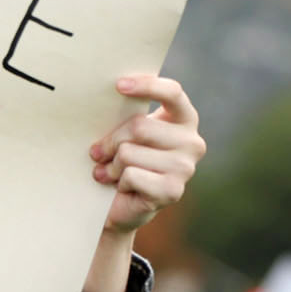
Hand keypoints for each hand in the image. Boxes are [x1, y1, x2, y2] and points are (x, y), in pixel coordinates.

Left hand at [90, 74, 203, 236]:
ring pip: (129, 153)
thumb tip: (109, 92)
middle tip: (98, 153)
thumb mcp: (125, 132)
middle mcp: (192, 142)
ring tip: (111, 173)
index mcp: (184, 120)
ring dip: (111, 165)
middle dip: (110, 141)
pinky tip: (123, 188)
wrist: (118, 206)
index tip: (119, 85)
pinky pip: (130, 175)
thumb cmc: (121, 161)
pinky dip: (118, 182)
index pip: (172, 92)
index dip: (147, 85)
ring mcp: (186, 168)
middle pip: (139, 126)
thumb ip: (126, 113)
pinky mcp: (173, 191)